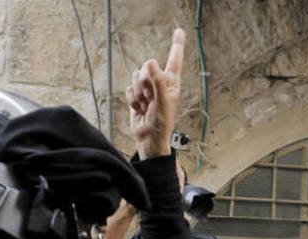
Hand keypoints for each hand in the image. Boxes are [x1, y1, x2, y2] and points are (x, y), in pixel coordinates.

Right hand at [126, 28, 184, 159]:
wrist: (149, 138)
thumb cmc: (162, 124)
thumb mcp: (163, 102)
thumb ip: (157, 81)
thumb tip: (150, 62)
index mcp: (172, 83)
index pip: (174, 60)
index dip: (176, 45)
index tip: (179, 31)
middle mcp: (160, 83)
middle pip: (146, 68)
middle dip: (145, 83)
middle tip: (150, 99)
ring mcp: (148, 88)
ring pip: (136, 77)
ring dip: (138, 93)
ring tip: (146, 106)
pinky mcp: (136, 95)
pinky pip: (128, 89)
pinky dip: (132, 100)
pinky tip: (139, 109)